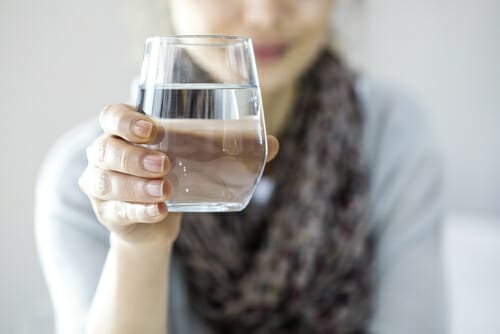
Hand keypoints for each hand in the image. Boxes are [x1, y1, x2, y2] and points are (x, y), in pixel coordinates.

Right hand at [79, 104, 278, 247]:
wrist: (154, 218)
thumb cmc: (173, 175)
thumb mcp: (194, 159)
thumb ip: (227, 149)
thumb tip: (273, 144)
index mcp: (124, 133)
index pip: (111, 116)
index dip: (125, 120)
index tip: (151, 129)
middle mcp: (105, 155)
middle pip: (105, 149)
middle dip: (133, 156)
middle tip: (165, 163)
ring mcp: (101, 185)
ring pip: (106, 182)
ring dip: (136, 186)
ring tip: (166, 189)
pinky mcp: (109, 213)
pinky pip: (117, 211)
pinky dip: (139, 211)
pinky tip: (159, 211)